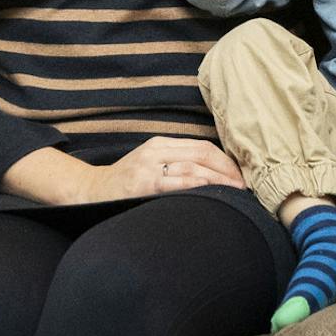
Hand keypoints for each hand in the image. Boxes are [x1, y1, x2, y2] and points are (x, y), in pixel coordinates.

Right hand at [74, 136, 246, 202]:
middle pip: (203, 153)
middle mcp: (157, 150)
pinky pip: (176, 181)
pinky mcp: (143, 183)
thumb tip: (210, 176)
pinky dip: (196, 184)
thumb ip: (174, 164)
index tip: (240, 176)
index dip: (226, 161)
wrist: (90, 191)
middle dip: (228, 169)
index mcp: (161, 144)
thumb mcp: (149, 165)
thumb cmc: (124, 182)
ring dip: (219, 179)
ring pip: (193, 165)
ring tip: (236, 191)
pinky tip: (210, 190)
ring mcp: (149, 166)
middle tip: (245, 186)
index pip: (202, 147)